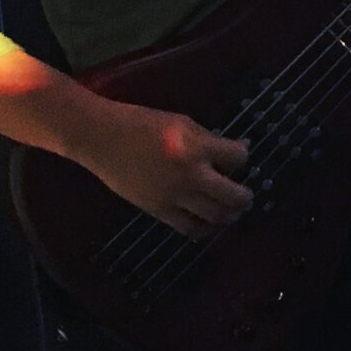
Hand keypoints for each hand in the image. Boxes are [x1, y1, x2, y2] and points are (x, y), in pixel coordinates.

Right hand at [81, 100, 252, 238]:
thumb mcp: (182, 122)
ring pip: (214, 217)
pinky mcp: (158, 211)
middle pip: (232, 196)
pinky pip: (188, 228)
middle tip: (247, 196)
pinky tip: (208, 224)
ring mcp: (174, 197)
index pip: (238, 158)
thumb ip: (208, 138)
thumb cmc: (141, 123)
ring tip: (232, 212)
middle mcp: (191, 176)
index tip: (240, 155)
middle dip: (245, 197)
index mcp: (197, 148)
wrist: (103, 139)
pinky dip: (203, 229)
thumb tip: (233, 149)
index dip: (243, 156)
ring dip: (229, 215)